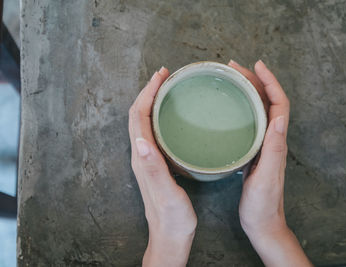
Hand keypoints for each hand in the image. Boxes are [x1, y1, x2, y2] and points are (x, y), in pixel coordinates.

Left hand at [128, 67, 196, 266]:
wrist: (170, 237)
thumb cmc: (172, 219)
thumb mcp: (167, 195)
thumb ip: (154, 169)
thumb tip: (141, 140)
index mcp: (143, 159)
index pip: (139, 118)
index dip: (147, 94)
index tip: (161, 76)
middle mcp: (141, 156)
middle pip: (138, 116)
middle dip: (149, 92)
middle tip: (165, 76)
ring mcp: (147, 160)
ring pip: (144, 122)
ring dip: (152, 102)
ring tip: (167, 89)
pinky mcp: (156, 164)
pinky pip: (153, 132)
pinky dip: (159, 116)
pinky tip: (172, 116)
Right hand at [229, 60, 311, 266]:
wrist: (262, 222)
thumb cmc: (263, 204)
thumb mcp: (267, 178)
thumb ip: (273, 150)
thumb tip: (278, 118)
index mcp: (276, 142)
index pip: (279, 104)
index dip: (270, 82)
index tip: (257, 65)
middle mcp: (272, 140)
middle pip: (267, 102)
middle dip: (255, 80)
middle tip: (234, 67)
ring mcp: (262, 145)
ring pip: (258, 110)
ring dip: (248, 91)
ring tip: (231, 80)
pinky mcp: (252, 152)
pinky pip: (249, 122)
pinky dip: (240, 108)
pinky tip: (228, 109)